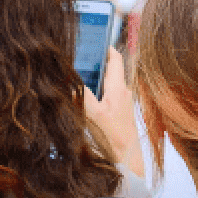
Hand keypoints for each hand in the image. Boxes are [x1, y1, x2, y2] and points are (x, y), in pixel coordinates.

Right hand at [84, 48, 143, 177]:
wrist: (127, 157)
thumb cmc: (112, 136)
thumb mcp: (92, 114)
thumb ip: (82, 95)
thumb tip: (70, 79)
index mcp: (119, 88)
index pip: (115, 60)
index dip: (106, 48)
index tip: (95, 39)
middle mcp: (123, 92)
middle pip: (110, 70)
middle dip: (96, 63)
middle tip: (79, 57)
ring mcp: (123, 102)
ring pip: (108, 83)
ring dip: (96, 78)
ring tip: (78, 75)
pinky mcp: (120, 112)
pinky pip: (108, 94)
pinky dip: (98, 91)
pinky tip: (86, 97)